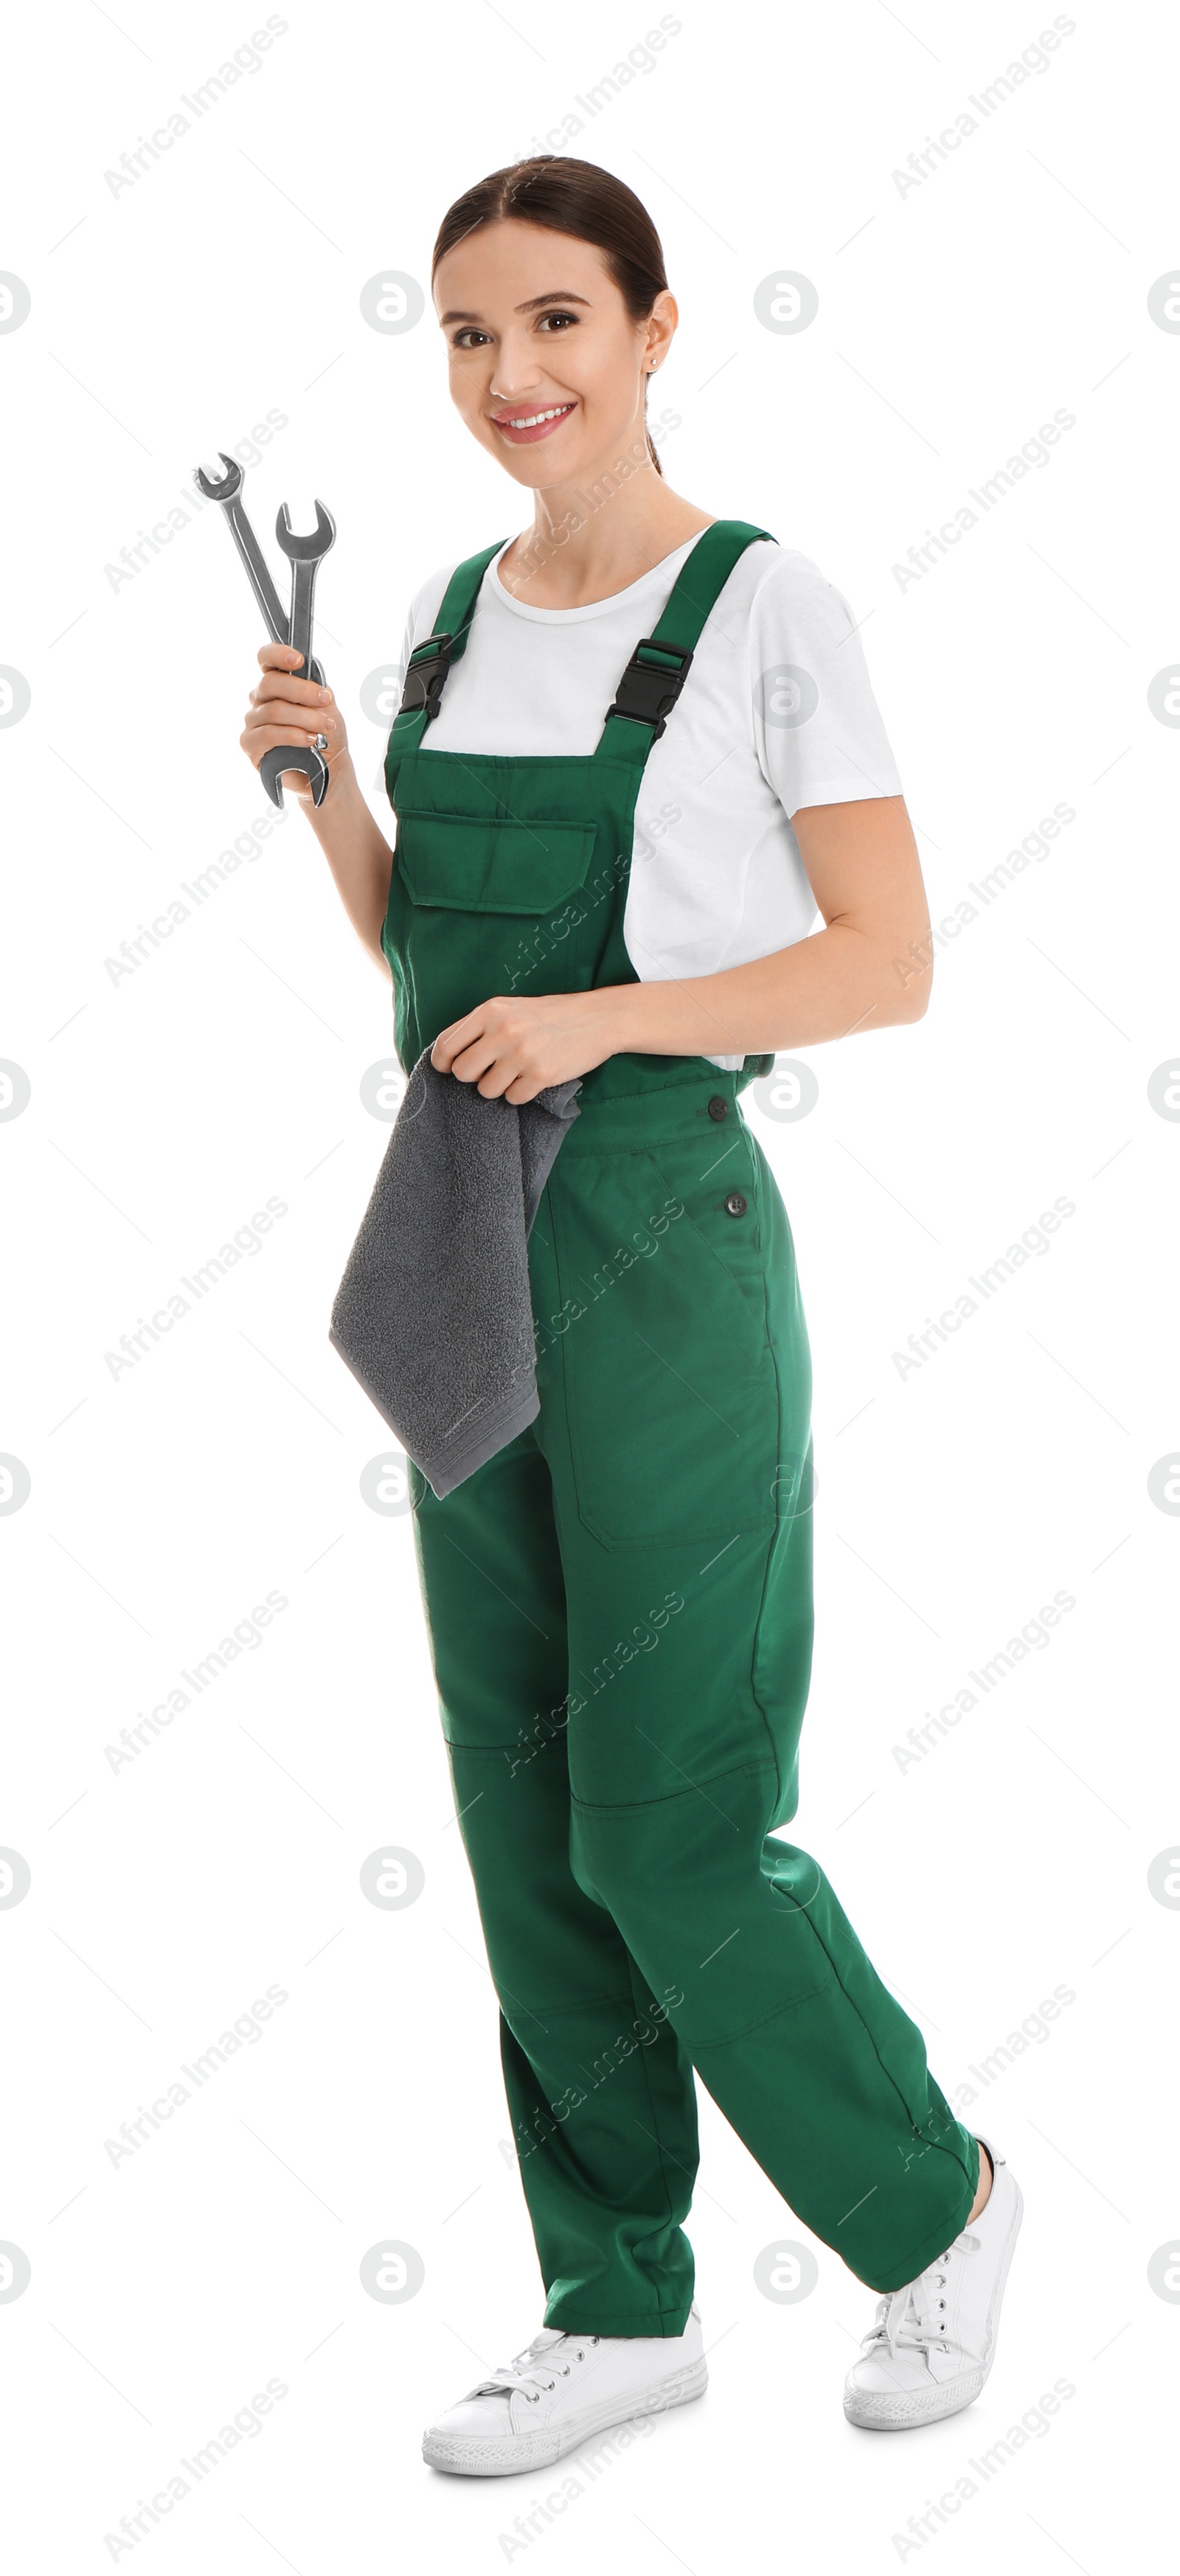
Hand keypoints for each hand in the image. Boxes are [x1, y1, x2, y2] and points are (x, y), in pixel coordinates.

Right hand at [240, 642, 349, 799]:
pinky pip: (268, 735)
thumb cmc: (326, 735)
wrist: (329, 770)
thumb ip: (316, 689)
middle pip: (270, 683)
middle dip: (302, 691)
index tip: (298, 660)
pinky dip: (292, 735)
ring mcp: (253, 721)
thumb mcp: (327, 707)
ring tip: (325, 727)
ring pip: (274, 711)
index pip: (266, 659)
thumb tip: (309, 677)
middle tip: (325, 700)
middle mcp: (260, 699)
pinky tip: (309, 740)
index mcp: (276, 684)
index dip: (278, 654)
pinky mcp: (250, 744)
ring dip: (305, 718)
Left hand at [431, 990, 620, 1101]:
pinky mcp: (541, 1075)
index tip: (448, 1069)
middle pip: (462, 1072)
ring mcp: (522, 1054)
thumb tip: (448, 1055)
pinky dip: (521, 1093)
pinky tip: (533, 1078)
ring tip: (518, 1071)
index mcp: (490, 1011)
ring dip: (499, 1087)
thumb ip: (480, 1027)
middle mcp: (502, 1031)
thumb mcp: (510, 1008)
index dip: (442, 1063)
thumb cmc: (550, 1015)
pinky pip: (513, 1098)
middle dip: (473, 1077)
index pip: (445, 1045)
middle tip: (491, 1070)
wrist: (597, 1018)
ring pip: (486, 1090)